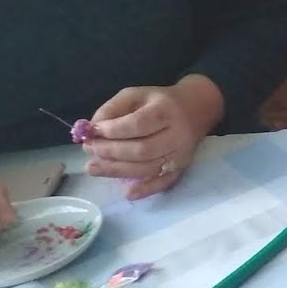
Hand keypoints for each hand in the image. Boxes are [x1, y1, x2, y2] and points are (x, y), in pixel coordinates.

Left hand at [82, 75, 223, 200]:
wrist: (197, 108)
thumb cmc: (159, 101)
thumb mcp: (135, 94)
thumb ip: (112, 108)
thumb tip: (92, 129)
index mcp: (165, 110)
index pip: (137, 124)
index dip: (112, 131)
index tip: (93, 132)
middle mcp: (177, 134)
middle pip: (142, 150)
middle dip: (111, 152)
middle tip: (89, 150)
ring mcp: (180, 154)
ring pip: (148, 168)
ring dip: (117, 170)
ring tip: (93, 167)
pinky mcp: (181, 168)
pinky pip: (164, 183)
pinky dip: (146, 190)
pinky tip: (127, 193)